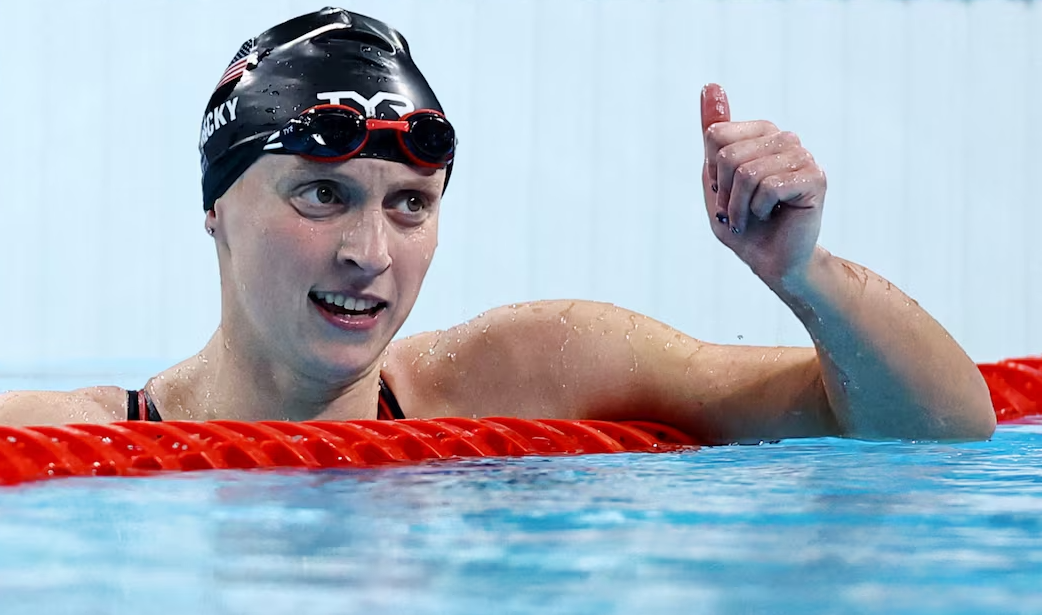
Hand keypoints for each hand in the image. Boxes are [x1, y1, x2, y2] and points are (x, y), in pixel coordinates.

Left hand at [700, 84, 826, 282]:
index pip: (715, 135)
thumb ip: (713, 131)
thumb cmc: (743, 223)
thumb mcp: (715, 176)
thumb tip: (710, 84)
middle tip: (739, 210)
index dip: (713, 172)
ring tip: (753, 217)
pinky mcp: (815, 177)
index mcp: (761, 133)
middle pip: (728, 154)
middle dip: (725, 192)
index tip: (726, 191)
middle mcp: (784, 138)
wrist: (773, 261)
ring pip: (746, 172)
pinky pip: (768, 186)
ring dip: (740, 206)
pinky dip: (758, 209)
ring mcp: (802, 155)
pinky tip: (773, 216)